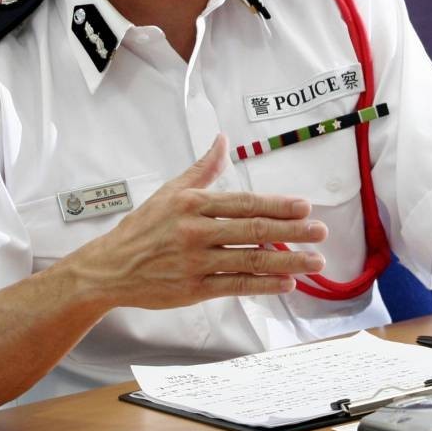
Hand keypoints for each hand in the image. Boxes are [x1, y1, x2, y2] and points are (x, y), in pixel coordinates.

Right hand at [61, 134, 327, 309]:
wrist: (110, 268)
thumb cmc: (143, 228)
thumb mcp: (170, 191)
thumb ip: (202, 168)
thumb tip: (222, 140)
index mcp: (192, 204)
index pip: (244, 203)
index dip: (277, 205)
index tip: (304, 207)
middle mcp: (195, 232)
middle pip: (253, 230)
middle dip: (292, 232)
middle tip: (321, 232)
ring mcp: (195, 263)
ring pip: (250, 260)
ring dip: (286, 261)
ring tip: (314, 261)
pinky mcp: (193, 290)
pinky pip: (236, 286)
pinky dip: (263, 286)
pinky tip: (286, 283)